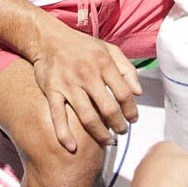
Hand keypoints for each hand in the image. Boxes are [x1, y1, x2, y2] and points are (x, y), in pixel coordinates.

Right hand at [31, 24, 141, 152]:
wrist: (49, 39)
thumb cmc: (82, 46)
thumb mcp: (109, 49)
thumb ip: (127, 69)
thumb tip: (138, 92)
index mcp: (103, 63)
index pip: (124, 93)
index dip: (131, 110)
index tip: (133, 119)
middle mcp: (86, 74)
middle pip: (108, 108)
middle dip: (118, 125)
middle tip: (122, 131)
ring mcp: (68, 84)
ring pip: (87, 116)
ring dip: (100, 134)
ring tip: (108, 141)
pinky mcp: (52, 91)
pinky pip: (58, 116)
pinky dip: (64, 134)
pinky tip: (72, 147)